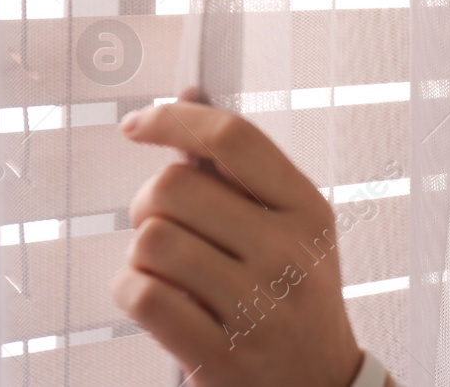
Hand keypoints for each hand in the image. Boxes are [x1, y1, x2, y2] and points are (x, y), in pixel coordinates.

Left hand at [111, 98, 364, 386]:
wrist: (319, 384)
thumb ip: (239, 168)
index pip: (233, 138)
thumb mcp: (289, 227)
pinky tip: (153, 298)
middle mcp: (288, 252)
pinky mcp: (220, 355)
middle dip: (147, 202)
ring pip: (151, 242)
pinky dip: (130, 291)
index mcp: (307, 209)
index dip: (173, 119)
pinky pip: (143, 296)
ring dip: (141, 254)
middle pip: (173, 187)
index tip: (136, 125)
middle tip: (160, 225)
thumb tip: (187, 92)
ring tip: (166, 270)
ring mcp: (257, 306)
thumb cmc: (292, 293)